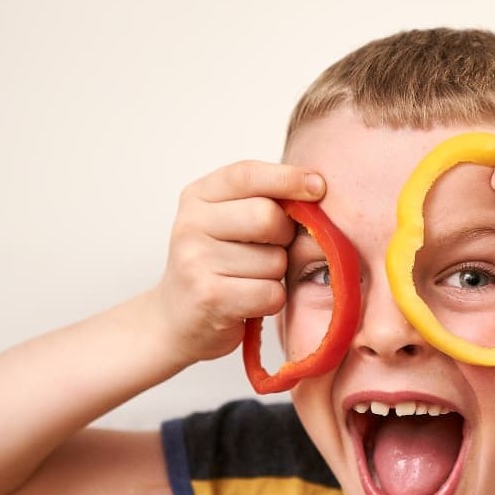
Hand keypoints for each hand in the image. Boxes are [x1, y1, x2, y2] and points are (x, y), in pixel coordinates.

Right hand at [159, 161, 325, 363]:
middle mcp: (191, 224)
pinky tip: (250, 302)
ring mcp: (196, 261)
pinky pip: (271, 293)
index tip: (319, 186)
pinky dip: (271, 301)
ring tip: (251, 280)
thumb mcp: (226, 224)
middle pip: (268, 217)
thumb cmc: (216, 268)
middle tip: (270, 251)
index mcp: (197, 197)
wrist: (176, 320)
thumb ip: (260, 201)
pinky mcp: (209, 297)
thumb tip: (316, 188)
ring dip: (276, 276)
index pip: (247, 174)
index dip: (288, 178)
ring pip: (275, 260)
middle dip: (284, 237)